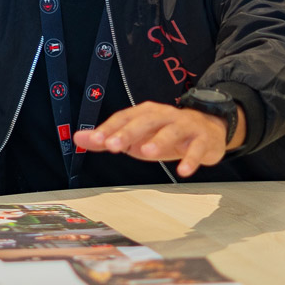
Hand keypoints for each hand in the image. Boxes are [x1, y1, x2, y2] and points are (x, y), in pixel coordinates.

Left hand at [73, 101, 244, 176]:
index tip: (96, 141)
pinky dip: (190, 159)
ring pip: (171, 131)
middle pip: (145, 120)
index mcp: (145, 113)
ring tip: (146, 152)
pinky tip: (183, 171)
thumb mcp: (134, 137)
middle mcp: (164, 115)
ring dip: (159, 140)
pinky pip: (196, 148)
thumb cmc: (163, 135)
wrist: (207, 131)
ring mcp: (184, 126)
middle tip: (113, 145)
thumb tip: (77, 138)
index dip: (110, 128)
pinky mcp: (202, 139)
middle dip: (128, 132)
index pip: (124, 117)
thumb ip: (107, 138)